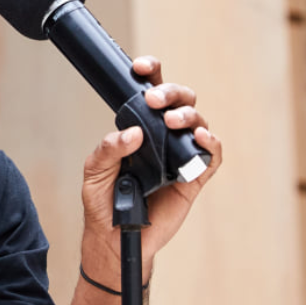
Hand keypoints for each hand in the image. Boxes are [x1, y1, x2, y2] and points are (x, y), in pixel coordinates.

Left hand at [77, 55, 222, 281]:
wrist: (115, 236)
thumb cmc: (103, 201)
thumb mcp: (94, 171)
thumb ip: (109, 149)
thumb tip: (133, 133)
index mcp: (139, 127)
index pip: (149, 92)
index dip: (151, 74)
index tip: (141, 67)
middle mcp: (163, 137)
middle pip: (179, 101)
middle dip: (171, 92)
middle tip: (154, 100)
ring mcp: (180, 156)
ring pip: (197, 122)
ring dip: (189, 115)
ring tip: (174, 121)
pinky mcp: (193, 178)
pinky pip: (211, 157)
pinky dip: (211, 144)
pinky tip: (201, 137)